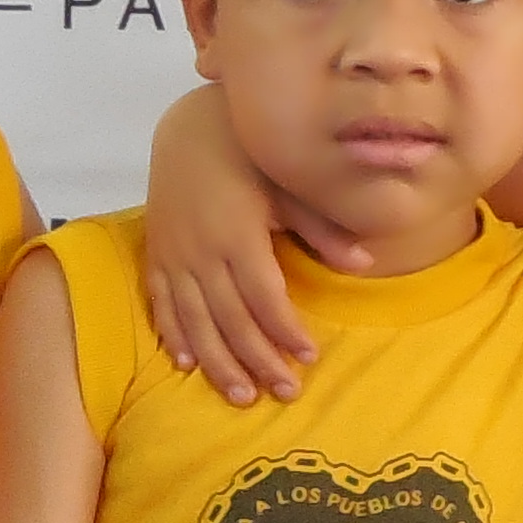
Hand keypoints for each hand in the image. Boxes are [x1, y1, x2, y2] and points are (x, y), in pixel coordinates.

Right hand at [139, 89, 354, 404]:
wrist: (188, 127)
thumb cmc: (248, 154)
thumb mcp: (289, 185)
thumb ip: (321, 229)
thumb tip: (365, 264)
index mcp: (237, 233)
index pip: (263, 296)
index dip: (285, 330)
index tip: (309, 357)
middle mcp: (201, 250)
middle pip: (231, 319)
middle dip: (259, 360)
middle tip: (285, 392)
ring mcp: (174, 255)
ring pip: (194, 321)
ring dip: (218, 362)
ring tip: (242, 396)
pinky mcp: (157, 254)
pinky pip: (161, 303)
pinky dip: (174, 335)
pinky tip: (187, 364)